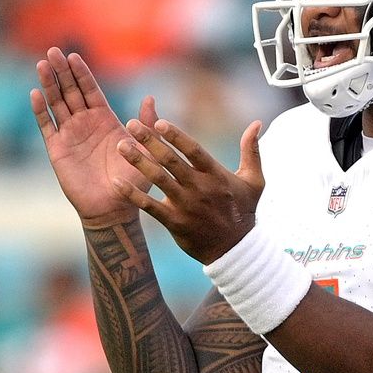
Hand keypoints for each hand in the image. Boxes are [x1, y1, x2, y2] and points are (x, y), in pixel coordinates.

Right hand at [31, 47, 156, 226]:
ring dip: (49, 84)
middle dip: (62, 71)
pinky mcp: (57, 150)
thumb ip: (146, 124)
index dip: (82, 73)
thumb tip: (150, 98)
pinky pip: (47, 126)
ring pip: (56, 104)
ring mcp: (69, 135)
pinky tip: (35, 94)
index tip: (74, 55)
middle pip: (70, 91)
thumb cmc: (133, 180)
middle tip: (53, 51)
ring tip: (42, 64)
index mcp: (104, 119)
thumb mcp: (145, 148)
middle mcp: (85, 123)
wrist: (114, 207)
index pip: (90, 90)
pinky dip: (40, 111)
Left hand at [113, 116, 264, 263]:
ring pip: (158, 179)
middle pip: (170, 160)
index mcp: (216, 175)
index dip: (176, 135)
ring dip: (137, 161)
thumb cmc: (244, 211)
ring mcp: (186, 205)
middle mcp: (199, 187)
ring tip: (120, 146)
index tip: (158, 122)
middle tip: (130, 124)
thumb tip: (257, 123)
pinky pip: (149, 206)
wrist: (236, 250)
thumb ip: (252, 150)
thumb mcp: (254, 181)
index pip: (193, 150)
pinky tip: (116, 182)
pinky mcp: (174, 222)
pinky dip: (132, 194)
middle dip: (149, 140)